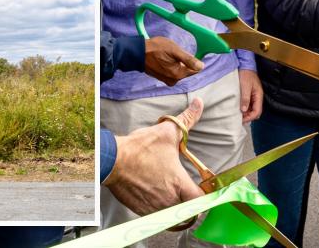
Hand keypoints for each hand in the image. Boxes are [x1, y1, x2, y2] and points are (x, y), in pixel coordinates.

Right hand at [104, 98, 205, 215]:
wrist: (113, 160)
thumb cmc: (141, 147)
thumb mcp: (167, 131)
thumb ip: (187, 119)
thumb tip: (199, 103)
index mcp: (179, 183)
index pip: (201, 200)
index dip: (205, 195)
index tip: (202, 189)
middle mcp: (169, 200)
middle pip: (188, 211)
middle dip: (189, 203)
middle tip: (187, 192)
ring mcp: (155, 208)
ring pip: (172, 216)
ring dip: (174, 208)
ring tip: (171, 195)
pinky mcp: (141, 211)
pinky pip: (156, 216)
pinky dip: (159, 209)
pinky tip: (155, 195)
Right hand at [144, 36, 203, 85]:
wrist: (137, 53)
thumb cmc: (155, 49)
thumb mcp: (174, 50)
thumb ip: (189, 59)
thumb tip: (202, 66)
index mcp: (178, 74)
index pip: (195, 69)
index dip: (192, 59)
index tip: (182, 53)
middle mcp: (173, 80)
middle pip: (187, 69)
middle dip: (182, 60)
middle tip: (171, 52)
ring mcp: (167, 80)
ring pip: (179, 69)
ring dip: (176, 62)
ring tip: (165, 55)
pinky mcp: (162, 78)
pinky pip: (172, 70)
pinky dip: (170, 64)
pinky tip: (162, 58)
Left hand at [238, 69, 262, 122]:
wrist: (245, 66)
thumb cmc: (246, 74)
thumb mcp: (245, 86)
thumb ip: (245, 98)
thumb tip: (244, 110)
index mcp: (258, 96)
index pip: (257, 111)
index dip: (250, 117)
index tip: (242, 119)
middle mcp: (257, 98)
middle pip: (255, 112)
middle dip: (248, 117)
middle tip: (239, 118)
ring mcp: (253, 97)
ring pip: (252, 109)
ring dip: (246, 113)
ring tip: (237, 115)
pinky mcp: (249, 95)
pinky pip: (248, 105)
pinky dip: (244, 109)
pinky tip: (238, 109)